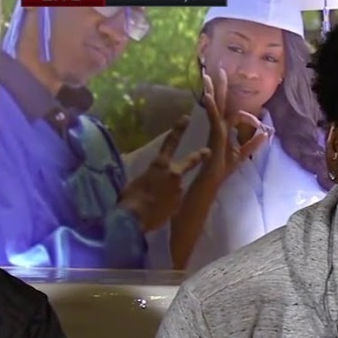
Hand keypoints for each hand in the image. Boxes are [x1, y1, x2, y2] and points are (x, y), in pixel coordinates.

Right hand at [119, 115, 206, 231]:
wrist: (134, 219)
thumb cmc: (129, 198)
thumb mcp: (134, 181)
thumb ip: (146, 176)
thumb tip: (145, 178)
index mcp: (158, 165)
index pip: (170, 142)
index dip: (178, 130)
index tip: (186, 118)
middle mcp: (173, 174)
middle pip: (190, 161)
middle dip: (200, 156)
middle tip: (208, 151)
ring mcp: (179, 189)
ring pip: (178, 186)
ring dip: (170, 192)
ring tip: (157, 201)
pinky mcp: (181, 203)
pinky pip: (176, 201)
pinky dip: (170, 204)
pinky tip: (160, 210)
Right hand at [201, 65, 269, 182]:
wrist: (212, 178)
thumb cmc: (224, 167)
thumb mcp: (243, 154)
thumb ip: (253, 144)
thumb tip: (266, 134)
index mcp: (225, 129)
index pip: (237, 114)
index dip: (250, 118)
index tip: (261, 125)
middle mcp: (219, 125)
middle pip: (221, 102)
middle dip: (220, 87)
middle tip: (220, 70)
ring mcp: (215, 128)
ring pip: (214, 105)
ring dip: (212, 90)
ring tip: (208, 76)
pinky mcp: (214, 132)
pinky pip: (212, 116)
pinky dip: (211, 106)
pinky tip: (208, 96)